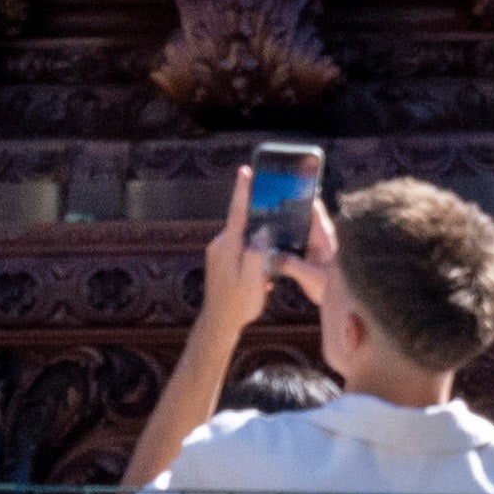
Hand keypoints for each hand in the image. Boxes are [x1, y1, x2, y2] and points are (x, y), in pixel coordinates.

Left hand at [196, 164, 300, 326]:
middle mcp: (220, 244)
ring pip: (243, 238)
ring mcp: (218, 252)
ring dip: (257, 247)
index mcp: (228, 246)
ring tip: (267, 268)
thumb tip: (263, 231)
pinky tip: (261, 275)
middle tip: (275, 229)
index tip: (246, 170)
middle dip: (260, 225)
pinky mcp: (220, 260)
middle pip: (243, 224)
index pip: (237, 212)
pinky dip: (252, 256)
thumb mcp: (253, 280)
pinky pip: (240, 249)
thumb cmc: (238, 304)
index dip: (243, 190)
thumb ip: (257, 253)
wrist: (219, 323)